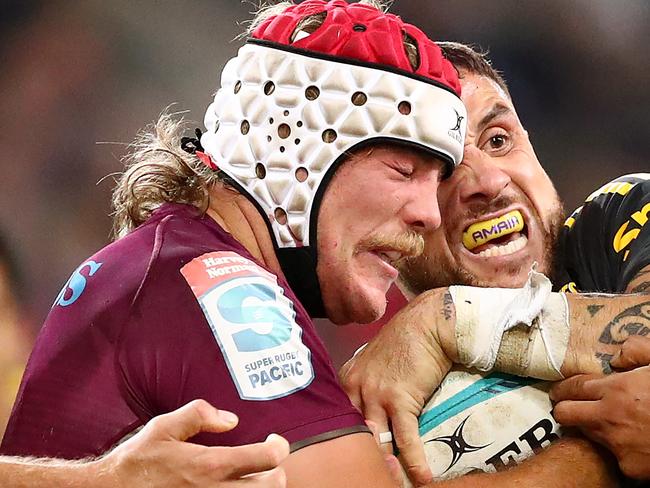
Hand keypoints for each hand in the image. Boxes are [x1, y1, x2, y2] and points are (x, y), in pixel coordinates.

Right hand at [101, 399, 289, 486]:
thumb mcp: (163, 427)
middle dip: (278, 471)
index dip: (279, 446)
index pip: (267, 458)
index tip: (274, 440)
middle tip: (267, 461)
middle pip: (273, 486)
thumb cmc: (138, 461)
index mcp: (210, 465)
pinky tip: (234, 487)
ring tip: (253, 476)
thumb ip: (200, 414)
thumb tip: (231, 420)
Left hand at [339, 289, 452, 486]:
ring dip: (383, 462)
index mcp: (348, 379)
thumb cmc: (405, 341)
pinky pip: (405, 436)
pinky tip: (422, 476)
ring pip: (375, 438)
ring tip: (390, 481)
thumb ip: (367, 385)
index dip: (343, 439)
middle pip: (352, 431)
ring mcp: (376, 393)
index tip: (346, 458)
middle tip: (362, 475)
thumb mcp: (375, 362)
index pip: (339, 417)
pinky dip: (414, 459)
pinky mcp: (400, 398)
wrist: (428, 323)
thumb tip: (368, 413)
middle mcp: (356, 387)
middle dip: (357, 456)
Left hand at [551, 337, 649, 479]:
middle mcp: (609, 417)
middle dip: (564, 408)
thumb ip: (638, 351)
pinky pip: (613, 455)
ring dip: (592, 427)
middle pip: (564, 414)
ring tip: (610, 422)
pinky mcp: (628, 467)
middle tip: (569, 406)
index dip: (562, 388)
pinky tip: (634, 441)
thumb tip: (617, 356)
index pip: (572, 387)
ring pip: (587, 434)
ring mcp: (617, 444)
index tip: (559, 390)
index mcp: (617, 389)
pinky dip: (619, 449)